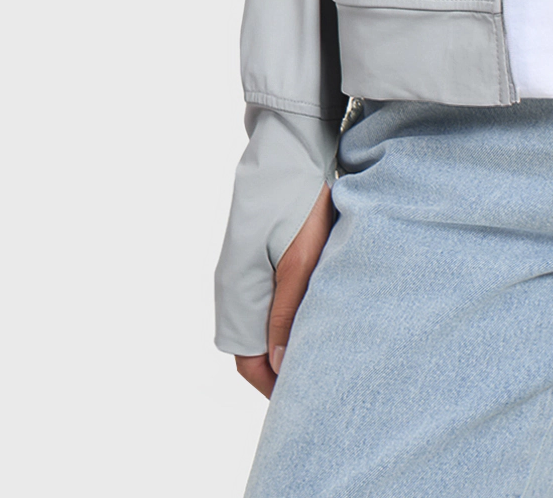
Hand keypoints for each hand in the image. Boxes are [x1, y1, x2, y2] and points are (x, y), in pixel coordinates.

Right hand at [234, 183, 337, 397]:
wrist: (289, 151)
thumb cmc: (297, 202)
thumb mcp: (300, 260)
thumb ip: (287, 314)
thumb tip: (282, 367)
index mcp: (237, 292)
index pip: (248, 361)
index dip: (274, 385)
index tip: (304, 399)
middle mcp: (233, 286)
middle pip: (252, 346)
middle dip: (280, 368)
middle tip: (318, 378)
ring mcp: (242, 271)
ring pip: (260, 323)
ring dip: (284, 341)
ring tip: (319, 350)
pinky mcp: (256, 256)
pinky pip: (266, 300)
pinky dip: (285, 316)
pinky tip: (312, 312)